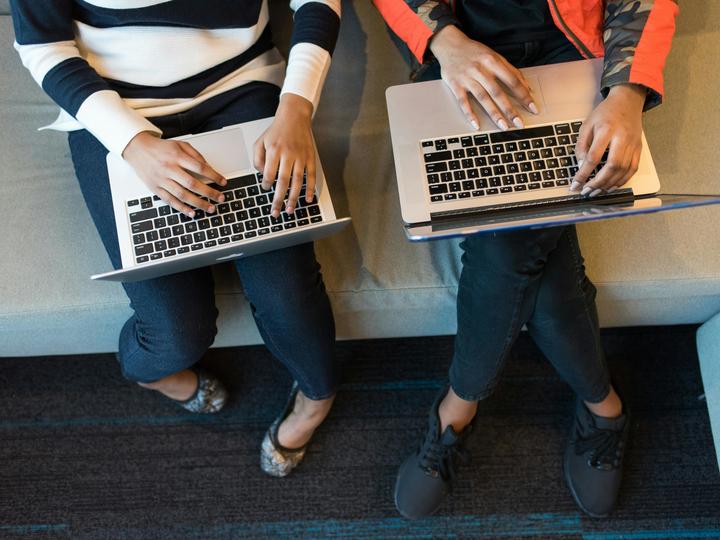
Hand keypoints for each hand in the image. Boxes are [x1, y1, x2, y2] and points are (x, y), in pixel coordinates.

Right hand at [122, 132, 225, 217]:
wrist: (137, 149)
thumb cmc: (161, 148)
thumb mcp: (180, 144)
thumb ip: (195, 155)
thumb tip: (209, 168)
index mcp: (177, 156)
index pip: (200, 168)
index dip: (214, 176)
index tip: (223, 182)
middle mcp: (169, 168)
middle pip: (193, 184)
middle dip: (209, 193)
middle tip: (221, 198)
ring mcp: (161, 180)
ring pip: (182, 195)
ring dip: (198, 203)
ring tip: (210, 208)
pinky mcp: (155, 188)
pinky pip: (170, 201)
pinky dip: (182, 208)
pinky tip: (192, 213)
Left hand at [253, 93, 315, 217]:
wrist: (295, 116)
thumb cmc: (276, 130)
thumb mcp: (260, 141)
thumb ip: (257, 159)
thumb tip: (263, 175)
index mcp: (274, 150)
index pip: (269, 173)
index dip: (266, 184)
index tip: (265, 188)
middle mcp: (288, 154)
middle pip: (283, 182)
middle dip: (278, 199)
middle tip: (275, 212)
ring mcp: (301, 157)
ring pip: (297, 182)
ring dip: (293, 198)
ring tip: (289, 210)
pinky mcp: (310, 157)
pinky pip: (311, 176)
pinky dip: (310, 189)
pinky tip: (307, 199)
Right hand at [429, 25, 537, 130]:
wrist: (450, 45)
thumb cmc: (474, 52)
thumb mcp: (494, 56)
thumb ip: (511, 70)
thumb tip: (527, 87)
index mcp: (493, 61)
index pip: (512, 81)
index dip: (523, 95)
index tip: (532, 107)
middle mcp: (481, 70)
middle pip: (498, 93)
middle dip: (510, 109)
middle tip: (519, 123)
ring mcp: (467, 78)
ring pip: (483, 98)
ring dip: (494, 114)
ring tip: (503, 126)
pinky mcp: (455, 85)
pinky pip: (463, 102)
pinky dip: (470, 114)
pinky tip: (477, 124)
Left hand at [571, 84, 645, 195]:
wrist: (627, 101)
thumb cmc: (605, 113)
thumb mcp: (587, 125)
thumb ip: (581, 146)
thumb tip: (580, 166)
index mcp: (606, 130)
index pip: (594, 157)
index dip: (583, 173)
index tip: (575, 184)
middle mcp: (622, 138)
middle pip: (612, 166)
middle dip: (598, 183)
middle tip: (586, 192)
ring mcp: (633, 144)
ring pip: (623, 170)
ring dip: (609, 185)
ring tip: (596, 192)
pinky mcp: (639, 148)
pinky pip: (632, 169)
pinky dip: (622, 181)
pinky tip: (611, 187)